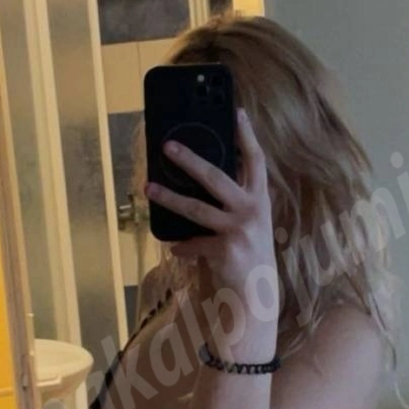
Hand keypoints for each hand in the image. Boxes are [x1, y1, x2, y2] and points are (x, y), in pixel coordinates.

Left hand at [145, 110, 278, 324]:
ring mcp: (239, 230)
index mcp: (260, 199)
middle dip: (190, 159)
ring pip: (195, 207)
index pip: (256, 160)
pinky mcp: (224, 250)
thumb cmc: (249, 255)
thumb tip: (200, 179)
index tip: (238, 111)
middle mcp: (252, 210)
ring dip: (168, 197)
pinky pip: (192, 243)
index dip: (247, 136)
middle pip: (216, 176)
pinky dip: (182, 247)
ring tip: (148, 189)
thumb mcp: (249, 224)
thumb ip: (234, 203)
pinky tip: (176, 249)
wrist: (256, 296)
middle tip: (167, 146)